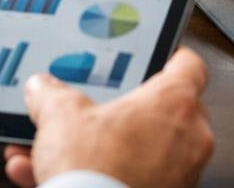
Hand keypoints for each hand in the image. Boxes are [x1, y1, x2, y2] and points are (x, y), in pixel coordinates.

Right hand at [2, 48, 212, 187]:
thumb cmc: (96, 172)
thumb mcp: (60, 117)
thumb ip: (52, 95)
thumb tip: (43, 89)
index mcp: (173, 101)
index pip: (188, 64)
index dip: (171, 57)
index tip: (160, 59)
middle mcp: (190, 137)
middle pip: (166, 111)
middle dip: (129, 114)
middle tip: (99, 115)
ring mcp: (184, 173)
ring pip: (147, 151)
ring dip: (107, 149)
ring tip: (65, 153)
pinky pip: (142, 179)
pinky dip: (109, 176)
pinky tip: (66, 178)